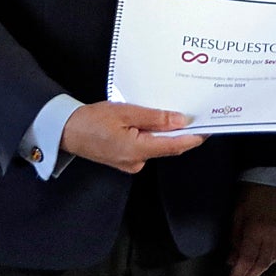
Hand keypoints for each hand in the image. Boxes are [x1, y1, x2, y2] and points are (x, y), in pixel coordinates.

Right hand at [60, 101, 204, 173]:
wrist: (66, 131)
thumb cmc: (92, 120)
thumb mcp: (125, 112)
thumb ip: (154, 117)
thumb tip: (180, 120)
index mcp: (137, 150)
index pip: (174, 146)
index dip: (194, 138)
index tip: (209, 128)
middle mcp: (136, 161)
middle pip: (167, 147)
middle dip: (182, 133)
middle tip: (196, 116)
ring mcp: (130, 163)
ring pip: (156, 146)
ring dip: (166, 133)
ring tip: (175, 113)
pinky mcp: (124, 159)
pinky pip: (146, 147)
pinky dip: (152, 135)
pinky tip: (154, 122)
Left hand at [226, 183, 275, 275]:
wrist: (271, 174)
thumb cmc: (250, 192)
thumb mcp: (237, 215)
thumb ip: (235, 239)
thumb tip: (231, 260)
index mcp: (258, 230)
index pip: (246, 260)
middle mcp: (273, 235)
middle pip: (261, 265)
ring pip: (272, 259)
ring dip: (259, 272)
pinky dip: (271, 260)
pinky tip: (264, 264)